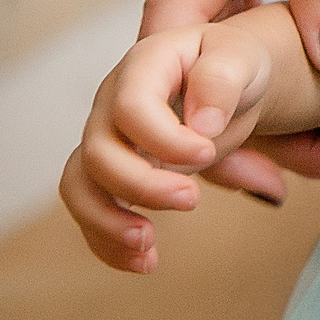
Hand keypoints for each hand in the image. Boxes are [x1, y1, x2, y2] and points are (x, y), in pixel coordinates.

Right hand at [61, 22, 276, 271]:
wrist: (225, 79)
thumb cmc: (231, 65)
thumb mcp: (241, 58)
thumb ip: (223, 80)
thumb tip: (203, 126)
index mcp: (145, 66)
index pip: (132, 106)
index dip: (164, 139)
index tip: (207, 152)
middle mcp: (113, 102)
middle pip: (99, 152)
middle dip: (141, 185)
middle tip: (191, 199)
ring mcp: (106, 138)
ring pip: (79, 186)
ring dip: (107, 223)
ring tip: (148, 246)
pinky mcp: (109, 172)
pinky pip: (90, 209)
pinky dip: (108, 242)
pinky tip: (143, 261)